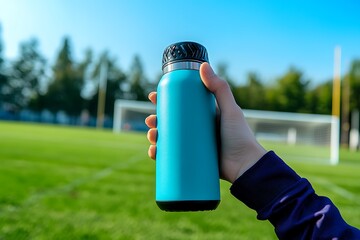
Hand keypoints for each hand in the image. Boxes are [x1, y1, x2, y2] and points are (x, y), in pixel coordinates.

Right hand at [145, 62, 265, 182]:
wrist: (246, 166)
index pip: (181, 104)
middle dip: (156, 120)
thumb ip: (220, 88)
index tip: (153, 97)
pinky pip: (173, 156)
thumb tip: (203, 66)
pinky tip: (154, 153)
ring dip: (155, 136)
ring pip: (169, 138)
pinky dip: (161, 154)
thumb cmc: (240, 137)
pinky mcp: (193, 159)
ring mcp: (194, 144)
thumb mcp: (230, 110)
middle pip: (171, 121)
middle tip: (151, 120)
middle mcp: (198, 128)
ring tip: (152, 137)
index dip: (166, 100)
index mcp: (205, 114)